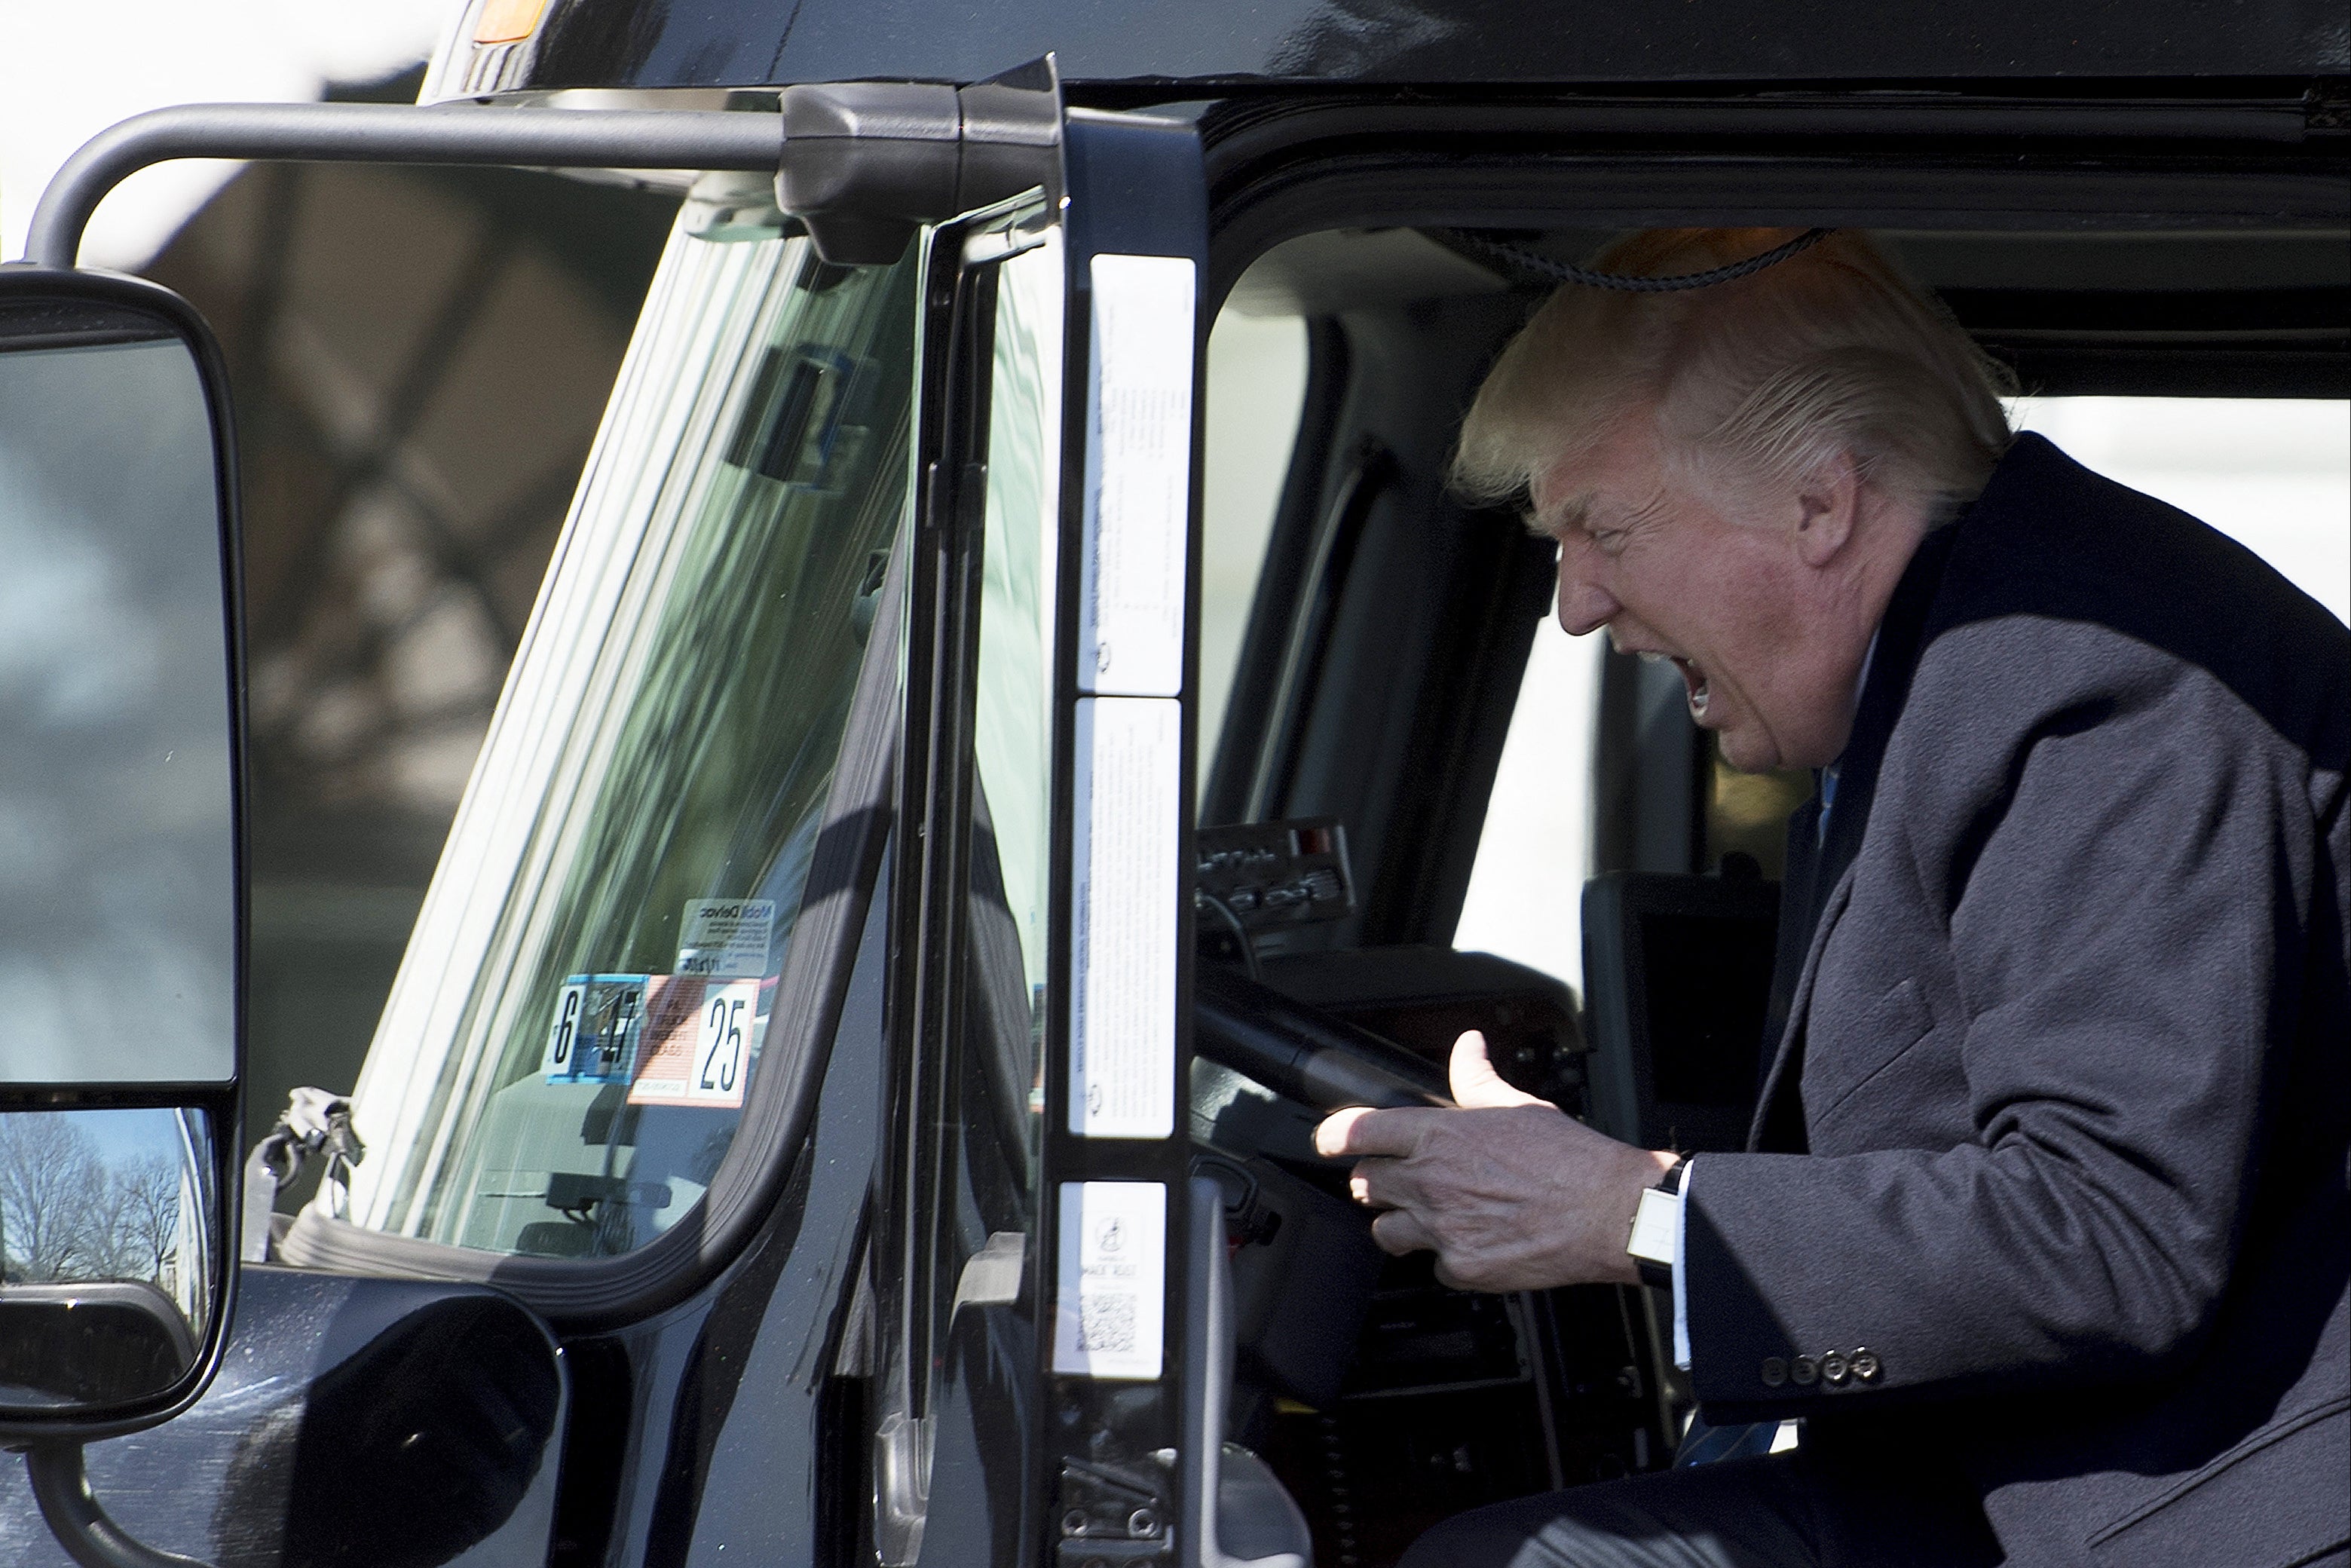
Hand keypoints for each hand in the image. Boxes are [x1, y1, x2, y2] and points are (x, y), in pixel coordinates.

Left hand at [1313, 1031, 1676, 1291]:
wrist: (1609, 1212)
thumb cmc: (1571, 1158)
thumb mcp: (1517, 1105)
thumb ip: (1477, 1078)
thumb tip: (1466, 1046)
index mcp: (1436, 1136)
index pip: (1354, 1132)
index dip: (1332, 1137)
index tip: (1328, 1141)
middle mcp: (1429, 1182)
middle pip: (1363, 1184)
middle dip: (1375, 1180)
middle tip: (1398, 1179)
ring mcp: (1442, 1228)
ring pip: (1385, 1231)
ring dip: (1400, 1223)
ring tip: (1429, 1216)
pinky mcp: (1462, 1267)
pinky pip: (1434, 1265)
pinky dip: (1448, 1257)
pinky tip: (1472, 1242)